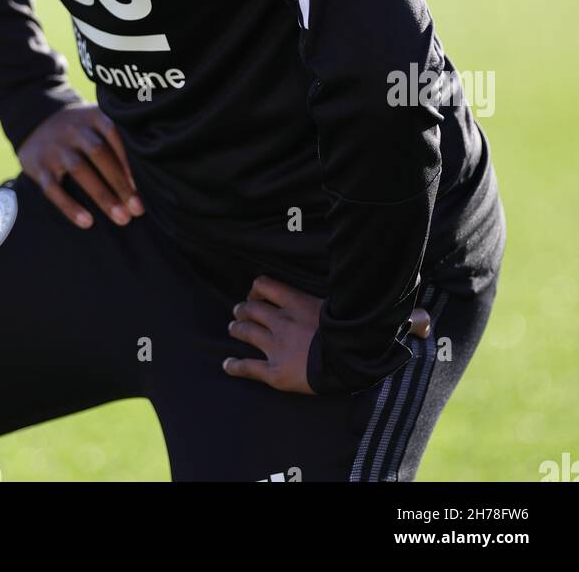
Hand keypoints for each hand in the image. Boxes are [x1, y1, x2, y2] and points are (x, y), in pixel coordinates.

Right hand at [18, 103, 144, 229]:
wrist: (33, 120)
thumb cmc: (80, 129)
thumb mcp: (96, 120)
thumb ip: (121, 135)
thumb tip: (156, 165)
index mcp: (93, 117)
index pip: (115, 134)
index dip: (130, 159)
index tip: (146, 184)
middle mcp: (74, 129)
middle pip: (99, 154)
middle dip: (120, 183)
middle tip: (138, 209)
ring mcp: (55, 147)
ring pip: (79, 170)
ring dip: (102, 196)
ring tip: (122, 218)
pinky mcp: (38, 166)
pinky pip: (53, 188)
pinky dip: (70, 207)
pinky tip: (87, 222)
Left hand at [222, 275, 431, 394]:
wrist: (344, 366)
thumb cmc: (357, 339)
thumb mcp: (374, 320)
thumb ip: (399, 317)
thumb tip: (429, 319)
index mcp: (299, 302)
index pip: (267, 285)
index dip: (259, 287)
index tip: (257, 291)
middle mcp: (281, 320)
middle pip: (251, 308)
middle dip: (243, 309)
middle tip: (239, 312)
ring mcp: (274, 345)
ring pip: (245, 331)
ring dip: (236, 329)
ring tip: (232, 328)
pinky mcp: (272, 372)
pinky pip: (246, 366)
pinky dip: (234, 365)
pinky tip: (226, 366)